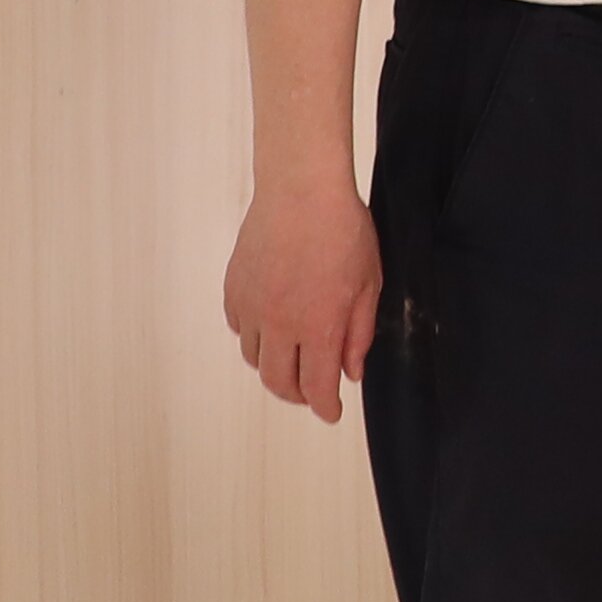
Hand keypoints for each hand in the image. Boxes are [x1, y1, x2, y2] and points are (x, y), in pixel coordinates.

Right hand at [225, 180, 379, 420]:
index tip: (331, 412)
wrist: (301, 189)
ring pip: (253, 358)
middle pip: (278, 382)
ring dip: (272, 365)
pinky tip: (269, 325)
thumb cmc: (342, 230)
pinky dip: (253, 336)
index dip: (324, 407)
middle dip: (296, 395)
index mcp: (318, 326)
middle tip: (311, 391)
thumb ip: (358, 334)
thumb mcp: (368, 284)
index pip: (316, 387)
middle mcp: (279, 324)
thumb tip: (350, 372)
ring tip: (290, 356)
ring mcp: (251, 307)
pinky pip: (237, 327)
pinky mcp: (234, 288)